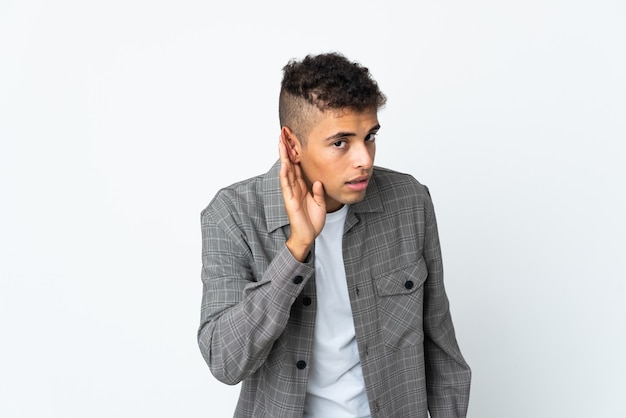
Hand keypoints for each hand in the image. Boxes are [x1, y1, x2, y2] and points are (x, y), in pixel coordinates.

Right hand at [278, 136, 325, 260]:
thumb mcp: (320, 202)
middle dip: (286, 148)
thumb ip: (319, 191)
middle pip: (289, 163)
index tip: (293, 138)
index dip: (295, 152)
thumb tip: (318, 181)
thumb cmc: (312, 221)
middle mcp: (294, 187)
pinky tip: (284, 165)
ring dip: (283, 157)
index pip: (297, 165)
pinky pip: (287, 186)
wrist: (308, 236)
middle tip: (283, 133)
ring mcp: (291, 193)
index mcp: (301, 186)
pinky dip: (285, 175)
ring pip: (286, 171)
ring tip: (281, 143)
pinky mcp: (290, 201)